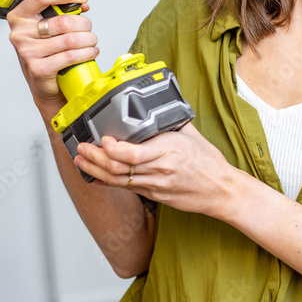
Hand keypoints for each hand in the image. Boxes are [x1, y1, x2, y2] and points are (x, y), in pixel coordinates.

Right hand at [6, 0, 98, 115]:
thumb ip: (60, 13)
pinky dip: (86, 53)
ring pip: (70, 40)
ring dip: (88, 40)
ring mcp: (27, 52)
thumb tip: (81, 4)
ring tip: (91, 42)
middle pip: (63, 21)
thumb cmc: (46, 54)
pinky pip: (70, 56)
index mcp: (20, 17)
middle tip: (88, 29)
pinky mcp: (38, 68)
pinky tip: (90, 52)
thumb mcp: (47, 29)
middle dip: (84, 24)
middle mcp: (20, 33)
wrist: (42, 84)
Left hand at [74, 124, 235, 216]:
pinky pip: (126, 188)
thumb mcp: (193, 135)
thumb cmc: (209, 164)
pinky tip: (95, 175)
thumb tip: (158, 107)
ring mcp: (155, 184)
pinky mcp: (153, 194)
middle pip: (119, 167)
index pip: (133, 153)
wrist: (220, 190)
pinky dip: (107, 181)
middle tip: (82, 147)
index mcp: (169, 150)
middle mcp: (159, 168)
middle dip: (95, 157)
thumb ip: (172, 121)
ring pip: (117, 179)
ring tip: (81, 160)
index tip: (102, 139)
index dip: (112, 149)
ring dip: (95, 169)